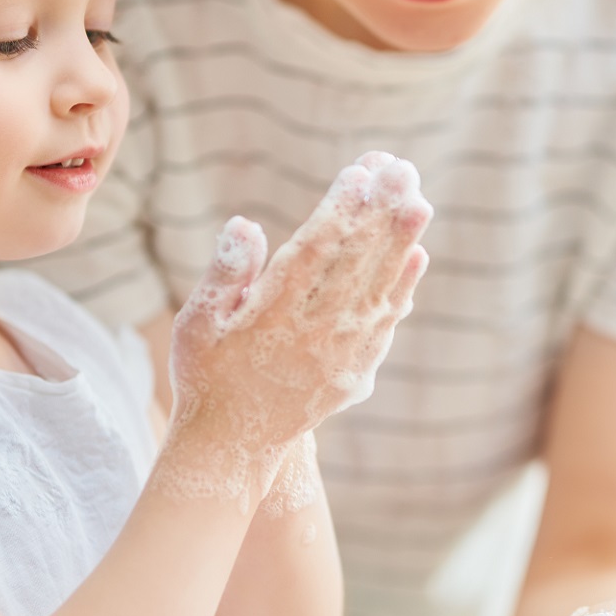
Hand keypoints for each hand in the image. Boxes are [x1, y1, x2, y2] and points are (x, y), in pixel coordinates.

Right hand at [155, 153, 429, 504]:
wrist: (232, 445)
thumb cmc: (205, 373)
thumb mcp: (196, 323)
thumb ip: (223, 274)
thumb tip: (245, 225)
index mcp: (271, 315)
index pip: (313, 252)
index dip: (340, 210)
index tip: (361, 172)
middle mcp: (313, 334)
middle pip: (355, 263)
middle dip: (381, 213)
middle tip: (403, 170)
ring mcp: (341, 355)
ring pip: (377, 289)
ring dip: (401, 243)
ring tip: (419, 201)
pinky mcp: (356, 372)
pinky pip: (385, 323)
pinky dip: (402, 288)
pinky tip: (416, 256)